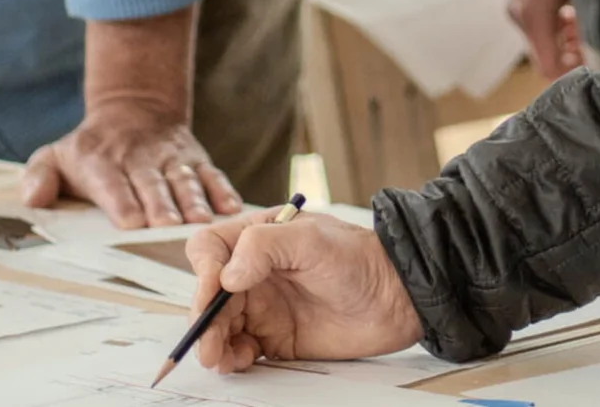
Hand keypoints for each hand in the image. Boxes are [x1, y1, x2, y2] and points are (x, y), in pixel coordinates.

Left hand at [19, 100, 241, 227]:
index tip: (131, 222)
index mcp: (101, 161)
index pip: (111, 182)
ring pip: (183, 179)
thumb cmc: (90, 150)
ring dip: (194, 200)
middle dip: (161, 205)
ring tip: (202, 221)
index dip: (122, 201)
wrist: (133, 109)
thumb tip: (32, 198)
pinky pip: (212, 174)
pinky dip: (222, 190)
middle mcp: (138, 157)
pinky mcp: (196, 159)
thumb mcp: (54, 155)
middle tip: (170, 228)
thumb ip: (38, 177)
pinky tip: (231, 209)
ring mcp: (170, 158)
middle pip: (151, 183)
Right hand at [183, 208, 422, 371]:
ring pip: (220, 325)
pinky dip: (231, 357)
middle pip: (209, 294)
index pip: (210, 250)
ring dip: (212, 342)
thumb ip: (264, 247)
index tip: (211, 293)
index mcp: (257, 239)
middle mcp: (254, 273)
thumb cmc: (359, 257)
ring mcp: (263, 307)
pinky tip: (237, 361)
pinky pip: (241, 349)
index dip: (202, 272)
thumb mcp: (312, 239)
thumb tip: (227, 275)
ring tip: (219, 358)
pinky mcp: (275, 338)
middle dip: (203, 318)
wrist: (396, 297)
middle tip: (207, 341)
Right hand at [511, 0, 583, 76]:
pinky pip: (542, 15)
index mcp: (533, 11)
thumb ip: (592, 16)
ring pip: (546, 34)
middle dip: (581, 52)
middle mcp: (519, 8)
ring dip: (574, 33)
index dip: (580, 73)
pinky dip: (564, 17)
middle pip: (548, 53)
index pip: (550, 70)